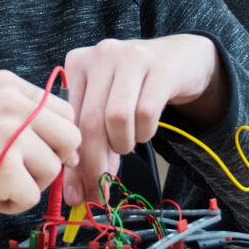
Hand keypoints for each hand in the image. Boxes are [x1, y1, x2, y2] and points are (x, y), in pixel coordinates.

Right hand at [0, 70, 79, 248]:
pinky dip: (12, 205)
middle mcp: (10, 101)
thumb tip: (77, 148)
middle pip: (70, 138)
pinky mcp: (6, 167)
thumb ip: (27, 121)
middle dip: (48, 162)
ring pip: (55, 169)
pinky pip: (34, 196)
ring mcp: (9, 132)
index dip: (51, 142)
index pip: (64, 113)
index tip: (22, 155)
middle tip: (12, 172)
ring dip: (29, 185)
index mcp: (7, 84)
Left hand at [58, 35, 224, 204]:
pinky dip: (144, 133)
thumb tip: (78, 193)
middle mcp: (101, 55)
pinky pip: (146, 113)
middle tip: (101, 190)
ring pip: (117, 118)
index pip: (69, 121)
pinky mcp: (159, 68)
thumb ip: (91, 145)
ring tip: (127, 143)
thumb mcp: (106, 110)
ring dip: (122, 144)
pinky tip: (144, 130)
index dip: (72, 163)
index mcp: (77, 64)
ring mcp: (131, 58)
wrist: (179, 58)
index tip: (76, 193)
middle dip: (95, 165)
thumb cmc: (134, 89)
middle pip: (91, 122)